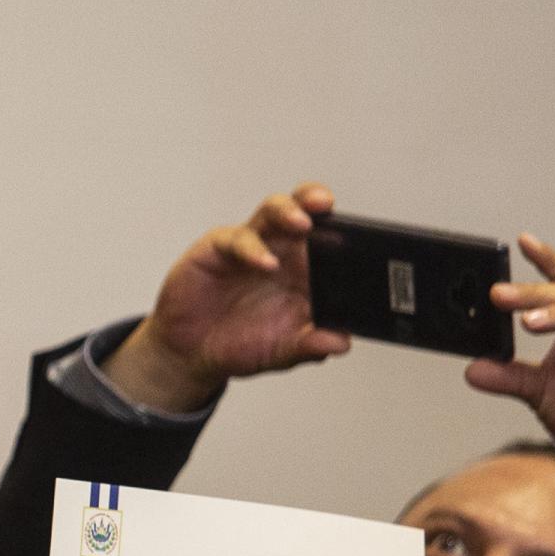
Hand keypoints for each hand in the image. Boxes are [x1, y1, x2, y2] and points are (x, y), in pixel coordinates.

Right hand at [105, 182, 353, 413]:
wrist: (190, 355)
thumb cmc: (239, 344)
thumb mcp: (282, 352)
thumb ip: (310, 345)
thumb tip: (340, 342)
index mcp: (304, 271)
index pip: (330, 238)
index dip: (345, 230)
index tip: (363, 235)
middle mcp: (280, 251)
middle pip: (303, 210)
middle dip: (315, 201)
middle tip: (326, 206)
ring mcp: (250, 247)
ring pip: (272, 211)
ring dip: (288, 211)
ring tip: (301, 225)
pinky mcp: (216, 249)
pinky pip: (236, 238)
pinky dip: (251, 248)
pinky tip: (263, 263)